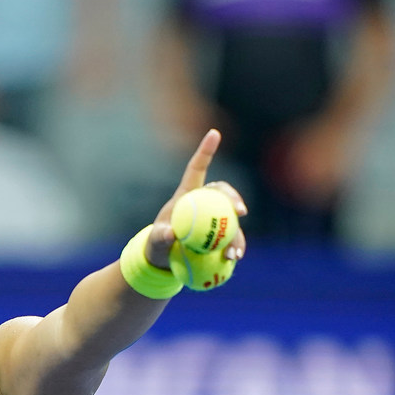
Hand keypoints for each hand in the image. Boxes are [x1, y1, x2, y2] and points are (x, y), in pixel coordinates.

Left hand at [146, 129, 247, 268]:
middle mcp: (202, 203)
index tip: (214, 133)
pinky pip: (232, 237)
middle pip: (222, 192)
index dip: (205, 151)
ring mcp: (212, 218)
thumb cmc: (157, 246)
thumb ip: (160, 237)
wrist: (164, 261)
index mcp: (186, 195)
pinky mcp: (219, 234)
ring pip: (231, 218)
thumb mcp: (155, 243)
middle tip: (240, 212)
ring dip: (237, 232)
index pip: (197, 169)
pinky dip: (235, 247)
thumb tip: (170, 233)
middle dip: (234, 197)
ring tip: (234, 251)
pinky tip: (235, 258)